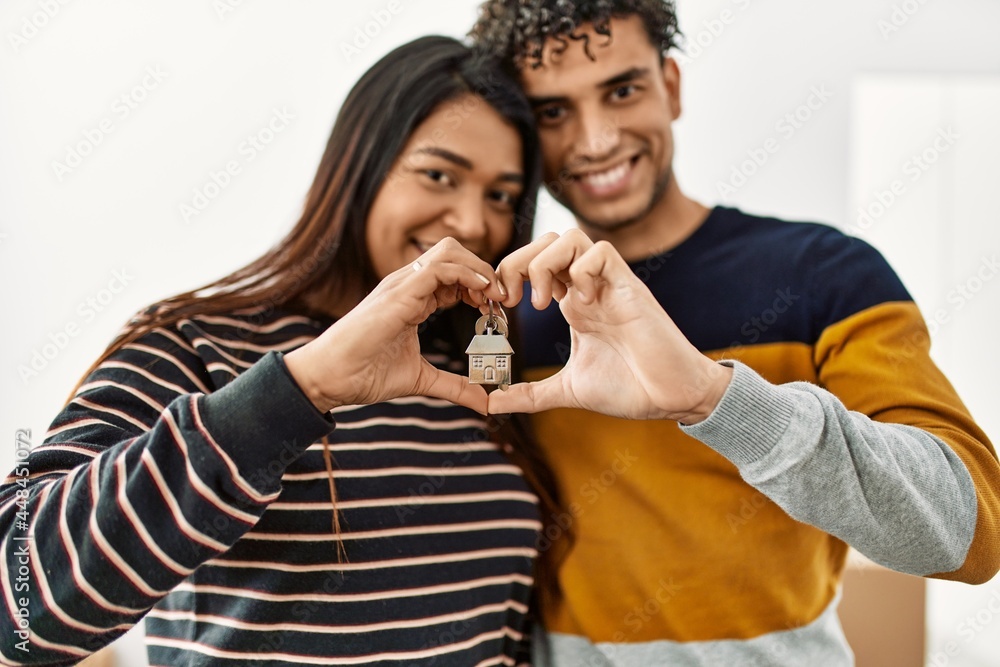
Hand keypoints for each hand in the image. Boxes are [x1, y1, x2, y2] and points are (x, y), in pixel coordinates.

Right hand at [284, 238, 503, 413]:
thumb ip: (455, 387)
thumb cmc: (364, 374)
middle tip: (501, 300)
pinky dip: (467, 276)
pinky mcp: (399, 293)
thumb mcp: (421, 379)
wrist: (329, 377)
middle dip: (484, 270)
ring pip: (450, 252)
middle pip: (455, 252)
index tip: (496, 311)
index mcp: (412, 297)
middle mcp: (407, 284)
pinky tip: (481, 296)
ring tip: (494, 297)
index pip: (454, 274)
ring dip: (479, 270)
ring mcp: (402, 284)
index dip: (480, 287)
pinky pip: (439, 268)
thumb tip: (485, 402)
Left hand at [490, 230, 731, 422]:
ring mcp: (608, 285)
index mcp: (572, 304)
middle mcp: (587, 288)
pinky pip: (601, 251)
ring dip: (544, 263)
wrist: (671, 397)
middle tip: (511, 300)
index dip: (509, 274)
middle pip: (546, 240)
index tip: (498, 306)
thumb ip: (530, 394)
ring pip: (570, 237)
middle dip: (517, 261)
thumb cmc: (629, 388)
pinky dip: (581, 271)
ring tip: (542, 303)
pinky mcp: (629, 288)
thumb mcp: (567, 390)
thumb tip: (493, 403)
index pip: (534, 262)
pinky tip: (580, 305)